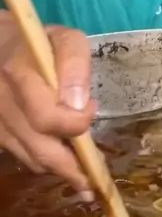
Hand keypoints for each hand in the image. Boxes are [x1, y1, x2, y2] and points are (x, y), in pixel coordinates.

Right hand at [0, 14, 95, 195]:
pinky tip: (63, 158)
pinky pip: (24, 158)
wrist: (0, 49)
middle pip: (41, 151)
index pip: (47, 117)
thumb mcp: (65, 40)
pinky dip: (46, 161)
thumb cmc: (38, 45)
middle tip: (97, 176)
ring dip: (62, 169)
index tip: (93, 109)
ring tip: (85, 174)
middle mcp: (3, 104)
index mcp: (19, 74)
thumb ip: (75, 65)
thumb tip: (79, 105)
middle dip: (73, 167)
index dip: (75, 122)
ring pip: (33, 160)